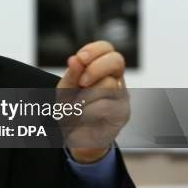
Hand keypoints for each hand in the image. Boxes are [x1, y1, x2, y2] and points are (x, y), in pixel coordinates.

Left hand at [57, 41, 129, 163]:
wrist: (75, 138)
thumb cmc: (72, 110)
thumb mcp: (65, 90)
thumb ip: (71, 75)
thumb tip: (74, 59)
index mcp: (102, 70)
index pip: (107, 49)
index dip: (95, 50)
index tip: (80, 58)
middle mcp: (116, 80)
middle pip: (116, 60)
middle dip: (94, 68)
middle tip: (81, 83)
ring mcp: (122, 97)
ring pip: (108, 84)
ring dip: (86, 95)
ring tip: (77, 107)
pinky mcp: (123, 114)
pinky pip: (106, 105)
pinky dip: (88, 111)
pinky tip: (84, 117)